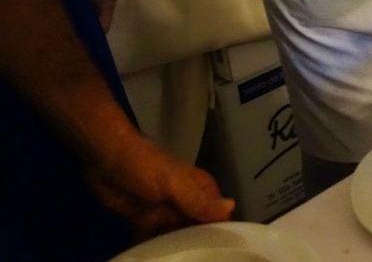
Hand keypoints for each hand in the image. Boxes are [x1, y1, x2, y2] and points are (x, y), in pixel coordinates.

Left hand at [84, 128, 233, 240]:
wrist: (104, 157)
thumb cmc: (144, 165)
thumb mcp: (173, 183)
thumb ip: (198, 200)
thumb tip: (231, 207)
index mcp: (201, 192)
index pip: (219, 219)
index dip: (220, 237)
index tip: (219, 254)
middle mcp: (187, 205)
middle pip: (198, 234)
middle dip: (197, 249)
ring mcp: (165, 215)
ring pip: (176, 239)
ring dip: (175, 252)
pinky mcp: (144, 222)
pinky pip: (153, 241)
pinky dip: (154, 252)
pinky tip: (153, 260)